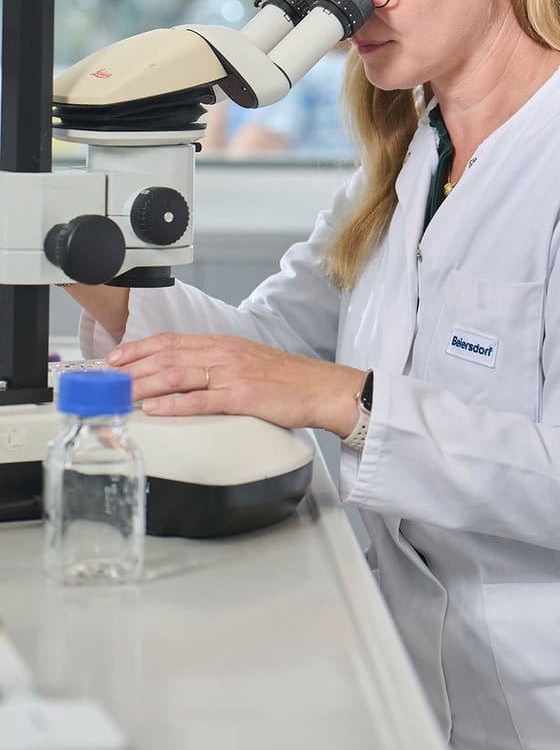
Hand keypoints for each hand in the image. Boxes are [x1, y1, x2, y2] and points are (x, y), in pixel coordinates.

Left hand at [108, 331, 363, 436]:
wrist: (321, 389)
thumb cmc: (286, 380)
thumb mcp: (245, 361)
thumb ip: (214, 364)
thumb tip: (182, 373)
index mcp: (222, 343)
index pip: (170, 341)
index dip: (138, 348)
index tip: (114, 358)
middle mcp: (223, 353)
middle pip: (167, 356)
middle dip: (132, 368)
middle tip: (107, 379)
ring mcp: (232, 374)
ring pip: (177, 375)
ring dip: (144, 385)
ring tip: (121, 394)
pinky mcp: (243, 397)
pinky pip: (201, 400)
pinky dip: (174, 404)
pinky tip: (155, 409)